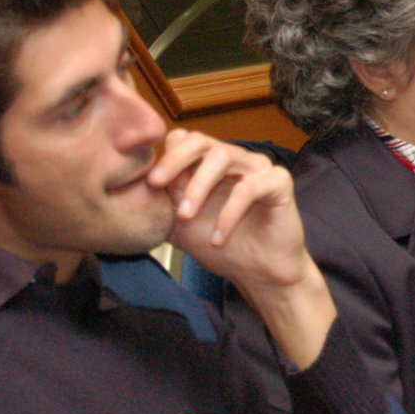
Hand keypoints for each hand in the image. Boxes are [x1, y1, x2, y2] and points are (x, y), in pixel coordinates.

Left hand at [147, 129, 334, 367]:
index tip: (147, 183)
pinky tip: (219, 238)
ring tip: (186, 217)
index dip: (163, 157)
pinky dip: (229, 213)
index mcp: (210, 165)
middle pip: (201, 140)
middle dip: (174, 161)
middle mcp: (235, 160)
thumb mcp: (181, 226)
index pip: (184, 140)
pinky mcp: (279, 182)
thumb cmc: (223, 247)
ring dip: (198, 187)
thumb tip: (135, 186)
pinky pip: (250, 187)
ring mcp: (258, 168)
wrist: (259, 273)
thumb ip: (163, 203)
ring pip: (224, 156)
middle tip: (157, 184)